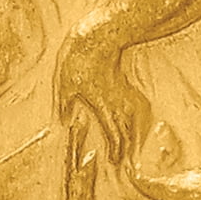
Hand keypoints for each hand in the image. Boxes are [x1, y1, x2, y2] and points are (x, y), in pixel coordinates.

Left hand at [55, 24, 144, 156]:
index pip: (113, 134)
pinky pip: (133, 107)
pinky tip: (134, 122)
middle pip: (128, 130)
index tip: (117, 163)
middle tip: (128, 163)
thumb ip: (65, 105)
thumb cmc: (78, 60)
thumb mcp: (64, 84)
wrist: (97, 35)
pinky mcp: (123, 83)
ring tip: (135, 147)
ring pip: (134, 119)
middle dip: (129, 149)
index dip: (116, 151)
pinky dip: (135, 119)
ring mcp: (123, 91)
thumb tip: (64, 122)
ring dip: (135, 135)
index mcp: (102, 105)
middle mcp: (117, 101)